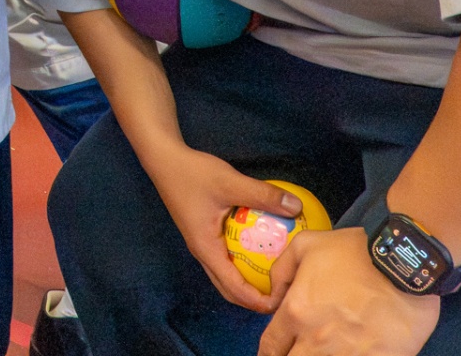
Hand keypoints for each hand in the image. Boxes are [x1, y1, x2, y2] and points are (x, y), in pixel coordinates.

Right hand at [142, 144, 308, 314]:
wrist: (164, 159)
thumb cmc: (193, 173)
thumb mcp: (231, 183)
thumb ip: (263, 195)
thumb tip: (296, 207)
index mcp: (206, 248)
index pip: (234, 288)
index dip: (258, 301)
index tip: (282, 302)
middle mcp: (202, 251)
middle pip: (229, 289)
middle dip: (254, 300)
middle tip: (282, 295)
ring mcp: (201, 242)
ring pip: (225, 275)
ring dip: (248, 283)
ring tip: (274, 278)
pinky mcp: (203, 232)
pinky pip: (225, 257)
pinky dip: (243, 263)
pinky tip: (261, 248)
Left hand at [260, 227, 439, 355]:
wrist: (406, 262)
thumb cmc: (357, 251)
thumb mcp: (307, 244)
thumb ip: (281, 270)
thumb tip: (273, 294)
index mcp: (296, 312)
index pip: (270, 347)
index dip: (271, 351)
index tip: (278, 349)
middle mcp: (317, 340)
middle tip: (301, 348)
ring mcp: (348, 354)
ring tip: (330, 349)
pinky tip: (355, 352)